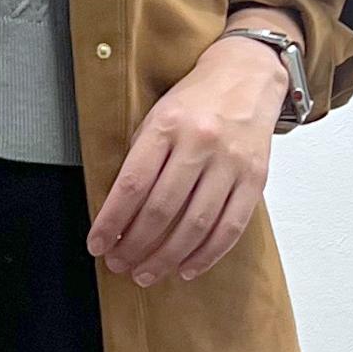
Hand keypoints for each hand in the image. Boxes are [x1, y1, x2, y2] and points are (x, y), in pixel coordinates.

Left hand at [86, 35, 289, 285]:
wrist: (246, 77)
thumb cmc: (193, 102)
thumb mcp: (156, 116)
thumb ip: (140, 159)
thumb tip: (117, 213)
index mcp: (166, 126)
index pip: (131, 184)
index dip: (111, 221)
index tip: (97, 244)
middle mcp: (199, 144)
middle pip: (161, 209)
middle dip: (135, 245)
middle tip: (119, 265)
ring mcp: (230, 163)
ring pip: (195, 225)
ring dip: (166, 257)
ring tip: (145, 274)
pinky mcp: (255, 179)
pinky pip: (230, 227)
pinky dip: (206, 255)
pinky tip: (186, 268)